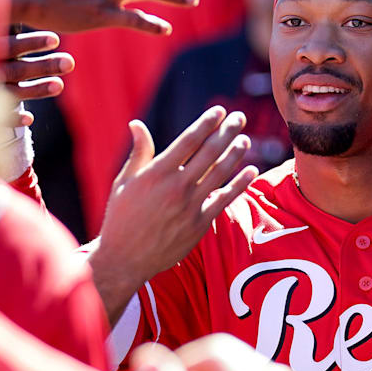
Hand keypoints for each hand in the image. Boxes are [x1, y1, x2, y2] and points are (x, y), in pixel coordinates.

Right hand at [0, 29, 73, 125]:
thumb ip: (5, 30)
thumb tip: (26, 9)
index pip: (10, 46)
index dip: (31, 43)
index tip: (56, 40)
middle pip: (16, 70)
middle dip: (44, 66)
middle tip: (70, 62)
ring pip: (12, 92)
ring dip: (37, 90)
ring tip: (60, 85)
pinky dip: (12, 118)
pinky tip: (29, 119)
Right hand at [89, 107, 257, 323]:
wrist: (125, 259)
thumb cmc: (121, 217)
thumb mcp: (124, 181)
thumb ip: (139, 152)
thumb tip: (137, 124)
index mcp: (156, 172)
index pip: (188, 140)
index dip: (207, 123)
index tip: (219, 112)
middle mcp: (176, 186)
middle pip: (209, 152)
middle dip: (227, 132)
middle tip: (240, 117)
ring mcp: (190, 206)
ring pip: (220, 173)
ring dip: (236, 154)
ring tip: (245, 140)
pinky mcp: (199, 224)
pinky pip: (225, 199)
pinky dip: (240, 184)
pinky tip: (250, 171)